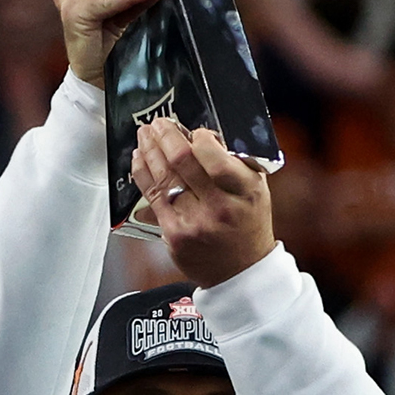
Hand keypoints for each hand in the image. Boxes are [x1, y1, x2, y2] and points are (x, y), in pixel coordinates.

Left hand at [129, 120, 275, 286]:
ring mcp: (194, 222)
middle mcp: (220, 208)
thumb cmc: (247, 223)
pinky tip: (139, 159)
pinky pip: (152, 196)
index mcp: (246, 192)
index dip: (200, 140)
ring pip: (163, 177)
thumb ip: (235, 163)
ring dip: (150, 150)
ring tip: (145, 135)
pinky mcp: (174, 234)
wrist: (240, 271)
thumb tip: (201, 135)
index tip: (195, 131)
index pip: (216, 160)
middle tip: (159, 123)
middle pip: (182, 163)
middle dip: (166, 136)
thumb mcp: (255, 190)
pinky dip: (143, 173)